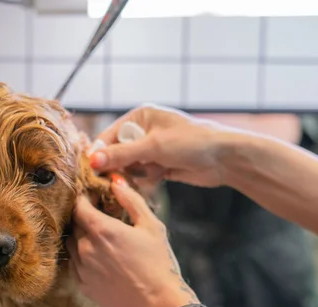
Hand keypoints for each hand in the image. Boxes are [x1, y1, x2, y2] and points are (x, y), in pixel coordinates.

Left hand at [67, 178, 198, 306]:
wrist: (158, 306)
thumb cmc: (159, 264)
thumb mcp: (151, 226)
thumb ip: (131, 200)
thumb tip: (115, 181)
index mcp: (101, 230)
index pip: (78, 206)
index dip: (84, 199)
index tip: (93, 198)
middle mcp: (85, 248)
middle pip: (74, 224)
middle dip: (84, 217)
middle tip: (99, 216)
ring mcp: (81, 269)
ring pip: (72, 244)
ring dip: (81, 237)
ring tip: (100, 238)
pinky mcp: (83, 286)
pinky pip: (74, 264)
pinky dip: (82, 256)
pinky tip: (99, 258)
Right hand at [89, 104, 238, 187]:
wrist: (225, 158)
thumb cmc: (191, 142)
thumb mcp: (153, 147)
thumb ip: (122, 154)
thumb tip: (93, 160)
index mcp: (140, 116)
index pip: (108, 135)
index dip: (100, 152)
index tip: (92, 169)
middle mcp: (143, 131)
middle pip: (116, 153)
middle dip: (121, 166)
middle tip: (125, 174)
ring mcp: (152, 149)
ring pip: (129, 167)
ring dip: (138, 173)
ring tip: (156, 170)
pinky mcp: (160, 165)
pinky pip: (142, 175)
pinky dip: (148, 179)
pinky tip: (162, 175)